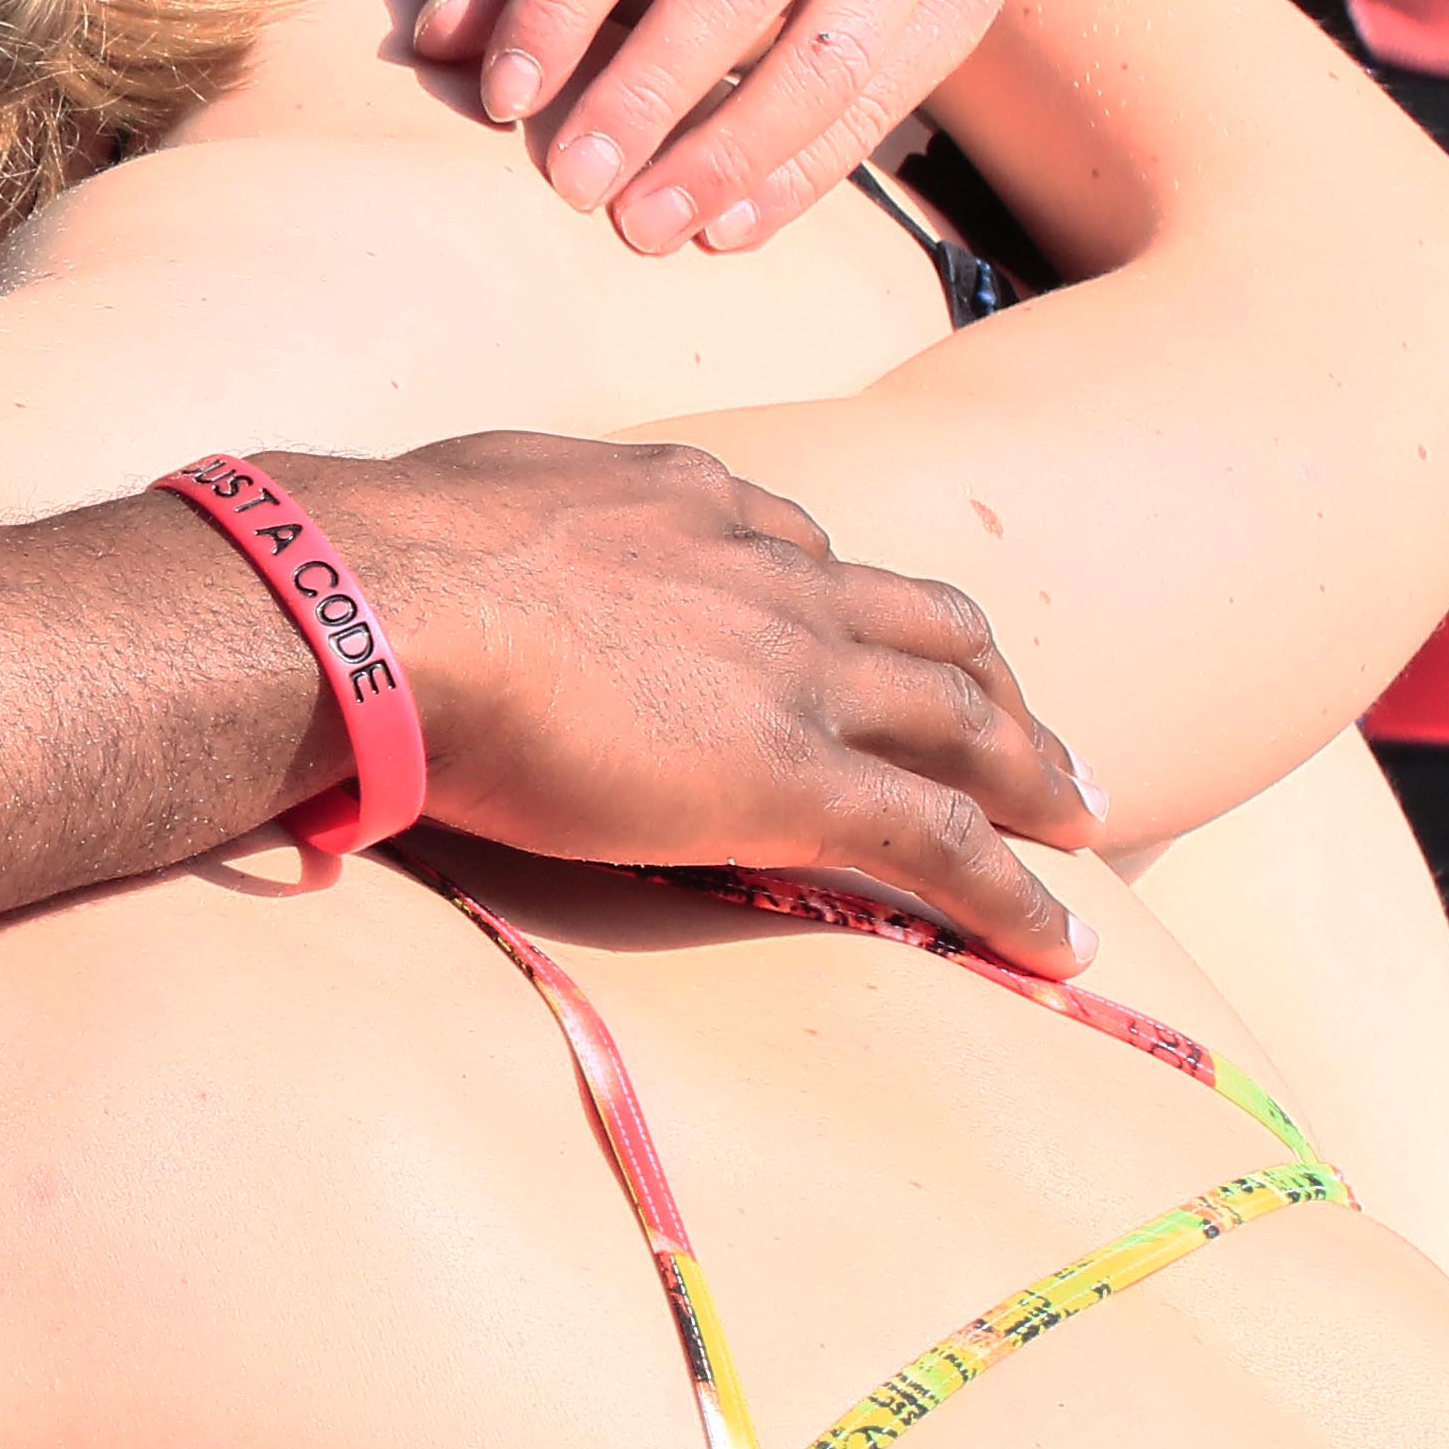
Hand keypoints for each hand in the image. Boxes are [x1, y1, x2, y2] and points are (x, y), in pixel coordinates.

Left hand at [126, 0, 1005, 252]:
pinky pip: (891, 93)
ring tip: (638, 231)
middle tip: (567, 188)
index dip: (557, 5)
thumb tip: (442, 43)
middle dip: (643, 94)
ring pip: (827, 49)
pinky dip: (803, 171)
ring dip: (726, 153)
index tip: (497, 101)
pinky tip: (725, 231)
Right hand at [282, 431, 1097, 970]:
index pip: (798, 552)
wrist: (383, 607)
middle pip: (920, 623)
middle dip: (986, 680)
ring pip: (963, 717)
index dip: (849, 602)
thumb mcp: (446, 507)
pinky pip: (941, 837)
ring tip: (1080, 819)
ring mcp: (794, 668)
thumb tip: (403, 552)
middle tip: (1032, 734)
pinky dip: (1014, 893)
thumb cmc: (369, 564)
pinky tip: (1057, 944)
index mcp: (680, 504)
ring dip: (1034, 772)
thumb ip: (474, 532)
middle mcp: (764, 571)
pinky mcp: (795, 773)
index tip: (867, 635)